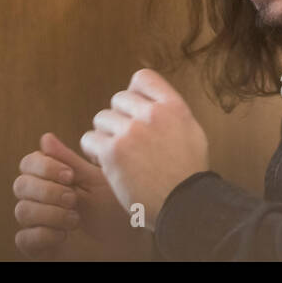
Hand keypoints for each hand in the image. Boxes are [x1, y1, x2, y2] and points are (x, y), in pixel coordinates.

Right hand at [13, 132, 151, 259]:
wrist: (129, 244)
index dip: (44, 166)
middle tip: (73, 199)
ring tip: (75, 219)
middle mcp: (41, 199)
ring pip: (22, 210)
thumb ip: (69, 161)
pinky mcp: (38, 247)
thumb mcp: (95, 182)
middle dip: (48, 190)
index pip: (28, 163)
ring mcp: (38, 223)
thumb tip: (45, 138)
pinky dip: (43, 234)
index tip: (70, 175)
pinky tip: (63, 235)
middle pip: (20, 185)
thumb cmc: (115, 210)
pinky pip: (23, 238)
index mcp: (53, 179)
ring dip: (50, 213)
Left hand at [80, 68, 209, 230]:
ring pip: (101, 118)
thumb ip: (171, 112)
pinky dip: (93, 150)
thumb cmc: (188, 173)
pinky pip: (90, 139)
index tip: (134, 110)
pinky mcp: (112, 152)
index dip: (134, 92)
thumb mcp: (191, 131)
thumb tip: (153, 100)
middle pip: (119, 99)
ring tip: (116, 152)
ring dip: (105, 134)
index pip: (143, 78)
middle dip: (119, 118)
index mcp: (173, 107)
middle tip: (125, 139)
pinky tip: (104, 161)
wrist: (183, 205)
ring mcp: (131, 132)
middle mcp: (152, 114)